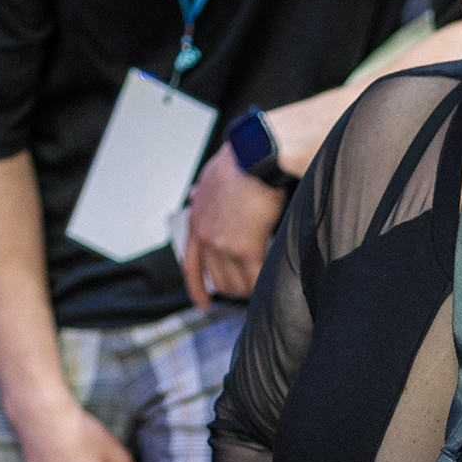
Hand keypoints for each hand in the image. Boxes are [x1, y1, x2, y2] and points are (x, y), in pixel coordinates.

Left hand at [178, 141, 287, 305]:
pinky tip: (269, 282)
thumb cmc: (238, 163)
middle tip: (246, 291)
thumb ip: (202, 192)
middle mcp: (206, 237)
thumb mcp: (209, 176)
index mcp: (196, 223)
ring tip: (261, 286)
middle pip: (217, 280)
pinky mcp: (246, 248)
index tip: (203, 303)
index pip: (191, 266)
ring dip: (249, 289)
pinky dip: (262, 284)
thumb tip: (195, 194)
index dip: (197, 289)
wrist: (254, 157)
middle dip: (232, 289)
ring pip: (236, 283)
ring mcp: (225, 245)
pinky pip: (255, 277)